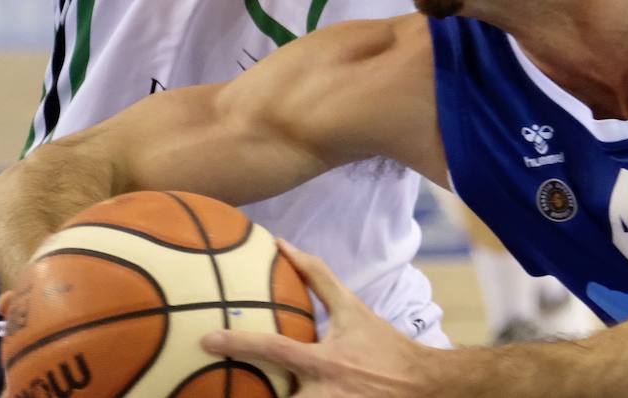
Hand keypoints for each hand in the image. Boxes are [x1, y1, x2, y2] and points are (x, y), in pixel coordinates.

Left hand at [202, 242, 433, 396]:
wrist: (419, 385)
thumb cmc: (381, 343)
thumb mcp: (352, 308)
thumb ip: (317, 277)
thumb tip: (285, 245)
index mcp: (323, 360)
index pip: (273, 350)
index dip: (238, 344)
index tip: (207, 340)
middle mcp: (322, 394)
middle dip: (246, 396)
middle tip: (208, 389)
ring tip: (229, 394)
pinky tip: (270, 397)